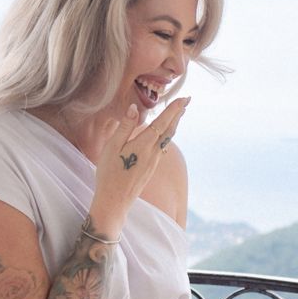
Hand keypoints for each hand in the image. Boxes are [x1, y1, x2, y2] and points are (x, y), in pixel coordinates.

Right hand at [91, 96, 189, 230]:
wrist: (115, 200)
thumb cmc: (109, 173)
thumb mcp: (112, 147)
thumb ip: (125, 127)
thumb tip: (134, 108)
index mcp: (144, 144)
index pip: (162, 122)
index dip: (174, 109)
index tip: (184, 98)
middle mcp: (153, 152)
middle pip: (170, 129)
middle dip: (179, 114)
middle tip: (188, 100)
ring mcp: (154, 161)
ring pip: (167, 138)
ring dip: (174, 124)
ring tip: (180, 113)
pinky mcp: (151, 168)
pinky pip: (162, 146)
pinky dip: (167, 135)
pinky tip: (165, 134)